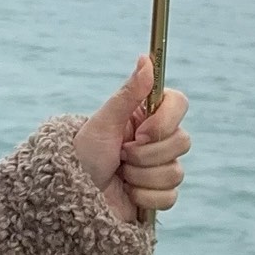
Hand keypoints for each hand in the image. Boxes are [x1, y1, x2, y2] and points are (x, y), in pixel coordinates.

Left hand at [75, 56, 191, 227]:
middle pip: (182, 142)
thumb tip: (147, 58)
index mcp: (146, 116)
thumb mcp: (104, 122)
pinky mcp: (159, 194)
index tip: (139, 133)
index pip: (179, 104)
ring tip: (119, 176)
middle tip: (121, 156)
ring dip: (140, 177)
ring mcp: (160, 167)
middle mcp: (156, 139)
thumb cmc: (83, 155)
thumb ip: (129, 92)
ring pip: (175, 172)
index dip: (164, 121)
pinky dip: (144, 197)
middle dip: (145, 155)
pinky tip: (127, 194)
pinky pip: (170, 196)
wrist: (72, 197)